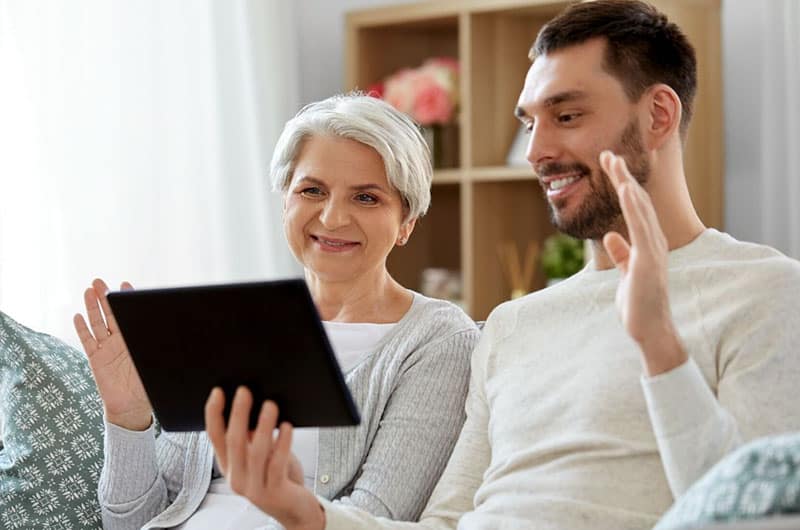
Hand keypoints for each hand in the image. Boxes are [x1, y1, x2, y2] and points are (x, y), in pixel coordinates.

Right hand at [73, 278, 152, 429]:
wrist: (131, 407)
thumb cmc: (147, 386)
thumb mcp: (154, 364)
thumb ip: (157, 349)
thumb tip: (174, 334)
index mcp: (135, 339)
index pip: (130, 315)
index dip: (126, 300)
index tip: (124, 285)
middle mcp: (120, 340)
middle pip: (110, 314)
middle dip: (105, 297)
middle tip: (99, 282)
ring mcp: (106, 348)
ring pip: (97, 323)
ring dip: (92, 307)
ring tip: (88, 291)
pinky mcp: (95, 358)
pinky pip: (87, 341)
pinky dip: (82, 329)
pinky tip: (77, 316)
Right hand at [205, 387, 324, 529]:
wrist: (295, 510)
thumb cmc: (280, 477)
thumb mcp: (262, 455)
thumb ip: (253, 437)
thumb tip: (252, 404)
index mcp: (230, 466)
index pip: (215, 437)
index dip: (214, 414)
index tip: (218, 392)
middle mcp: (237, 477)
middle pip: (233, 441)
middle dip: (238, 414)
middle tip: (244, 391)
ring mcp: (254, 487)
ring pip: (255, 452)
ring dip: (262, 425)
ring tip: (270, 405)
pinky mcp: (274, 492)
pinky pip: (276, 464)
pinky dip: (282, 443)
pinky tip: (287, 427)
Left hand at [599, 151, 686, 375]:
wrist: (650, 329)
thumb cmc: (639, 304)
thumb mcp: (626, 273)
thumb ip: (622, 254)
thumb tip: (612, 236)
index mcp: (647, 243)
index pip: (634, 208)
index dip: (622, 185)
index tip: (609, 166)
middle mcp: (653, 241)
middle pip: (636, 202)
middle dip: (622, 177)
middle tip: (608, 154)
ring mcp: (653, 250)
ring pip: (639, 210)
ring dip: (626, 185)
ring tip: (615, 164)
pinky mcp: (648, 261)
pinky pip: (641, 228)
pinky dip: (634, 208)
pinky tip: (626, 191)